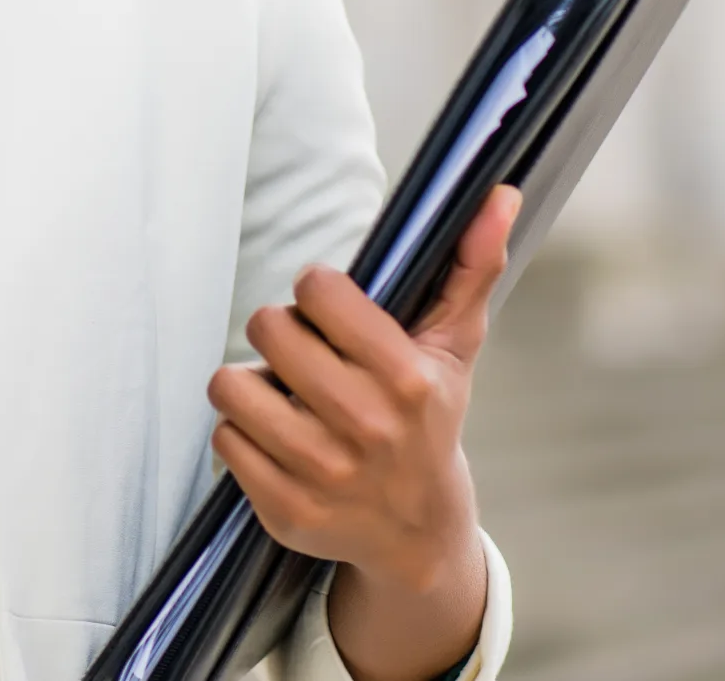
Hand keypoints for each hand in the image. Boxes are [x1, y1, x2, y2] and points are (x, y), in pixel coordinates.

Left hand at [207, 184, 519, 680]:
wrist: (419, 530)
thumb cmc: (430, 420)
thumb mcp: (455, 345)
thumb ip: (472, 265)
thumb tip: (499, 194)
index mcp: (407, 378)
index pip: (318, 290)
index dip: (317, 292)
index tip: (331, 310)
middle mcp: (365, 427)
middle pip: (268, 329)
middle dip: (280, 332)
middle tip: (304, 353)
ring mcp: (322, 474)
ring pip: (232, 386)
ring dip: (250, 383)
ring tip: (284, 393)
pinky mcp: (286, 510)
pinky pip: (225, 439)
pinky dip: (243, 432)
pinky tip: (277, 437)